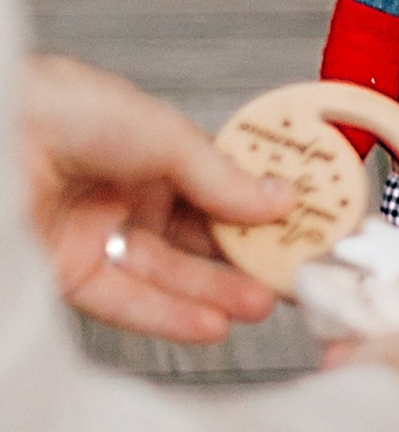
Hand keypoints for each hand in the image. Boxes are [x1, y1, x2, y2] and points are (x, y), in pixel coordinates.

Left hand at [22, 53, 289, 342]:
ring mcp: (96, 234)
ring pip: (168, 272)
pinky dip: (170, 316)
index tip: (304, 228)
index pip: (217, 186)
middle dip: (246, 256)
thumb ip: (220, 177)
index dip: (260, 207)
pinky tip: (214, 324)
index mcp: (147, 147)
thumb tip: (278, 201)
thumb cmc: (61, 107)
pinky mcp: (67, 274)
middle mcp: (122, 192)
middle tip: (295, 276)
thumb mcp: (163, 133)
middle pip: (197, 234)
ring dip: (217, 291)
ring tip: (265, 304)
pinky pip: (127, 301)